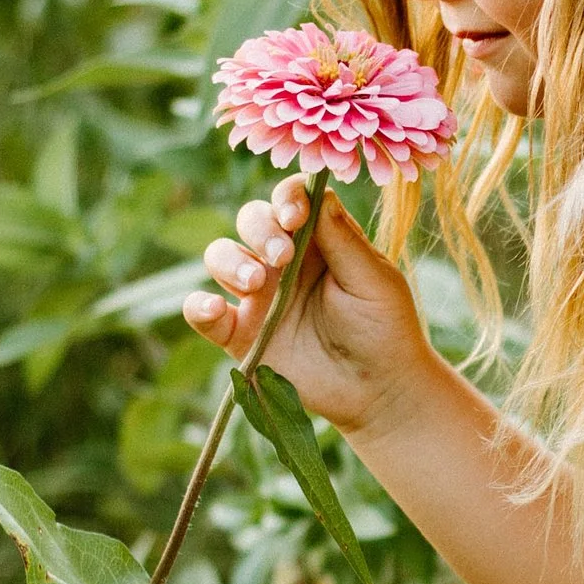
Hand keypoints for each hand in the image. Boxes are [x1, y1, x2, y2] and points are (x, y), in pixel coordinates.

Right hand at [183, 170, 433, 439]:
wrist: (379, 391)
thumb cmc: (385, 329)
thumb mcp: (374, 281)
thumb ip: (344, 239)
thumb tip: (319, 193)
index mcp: (317, 240)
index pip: (290, 200)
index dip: (287, 198)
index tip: (295, 215)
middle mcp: (282, 262)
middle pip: (251, 220)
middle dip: (259, 229)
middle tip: (281, 257)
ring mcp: (258, 297)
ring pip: (220, 257)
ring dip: (230, 262)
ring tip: (255, 283)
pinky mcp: (240, 335)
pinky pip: (203, 314)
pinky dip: (198, 306)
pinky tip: (215, 308)